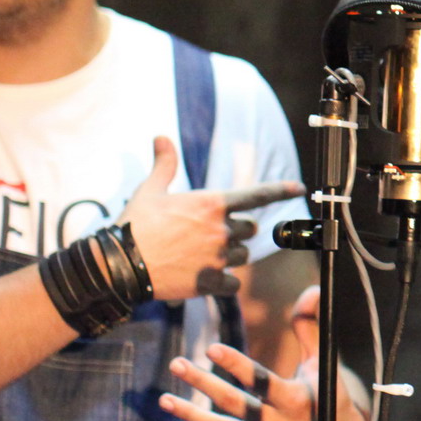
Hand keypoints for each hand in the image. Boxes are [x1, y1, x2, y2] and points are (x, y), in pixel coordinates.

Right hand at [119, 136, 303, 300]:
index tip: (299, 188)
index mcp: (212, 204)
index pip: (257, 195)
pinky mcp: (210, 283)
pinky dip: (224, 283)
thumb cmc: (135, 224)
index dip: (281, 190)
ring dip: (230, 256)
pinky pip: (233, 284)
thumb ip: (164, 164)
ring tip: (201, 255)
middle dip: (237, 230)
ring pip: (243, 256)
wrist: (121, 265)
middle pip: (250, 229)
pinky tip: (205, 278)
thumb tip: (161, 136)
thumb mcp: (149, 189)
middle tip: (210, 233)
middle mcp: (221, 230)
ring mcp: (218, 258)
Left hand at [160, 285, 369, 420]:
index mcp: (295, 399)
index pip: (260, 380)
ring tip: (165, 400)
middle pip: (234, 403)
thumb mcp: (322, 363)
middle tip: (177, 363)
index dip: (236, 364)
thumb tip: (312, 291)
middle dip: (202, 383)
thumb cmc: (326, 395)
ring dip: (191, 415)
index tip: (212, 348)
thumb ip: (309, 328)